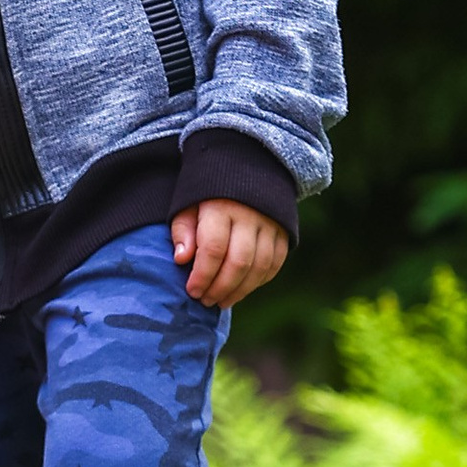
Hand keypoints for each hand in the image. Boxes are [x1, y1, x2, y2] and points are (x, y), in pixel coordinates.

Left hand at [171, 198, 288, 309]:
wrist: (246, 165)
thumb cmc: (208, 191)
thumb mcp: (187, 203)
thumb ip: (183, 230)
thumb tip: (182, 259)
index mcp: (221, 206)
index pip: (214, 249)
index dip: (202, 275)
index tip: (192, 290)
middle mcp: (250, 215)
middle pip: (238, 262)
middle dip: (220, 287)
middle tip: (206, 301)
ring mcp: (271, 224)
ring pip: (259, 267)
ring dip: (240, 290)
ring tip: (222, 301)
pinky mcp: (284, 231)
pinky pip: (274, 263)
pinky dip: (259, 281)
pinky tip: (242, 289)